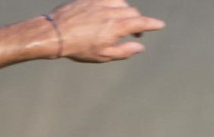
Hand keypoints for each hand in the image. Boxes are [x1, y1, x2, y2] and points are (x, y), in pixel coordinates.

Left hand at [47, 0, 164, 62]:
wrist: (53, 34)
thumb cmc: (76, 48)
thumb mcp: (102, 55)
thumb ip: (123, 51)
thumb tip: (140, 46)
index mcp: (117, 26)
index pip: (142, 22)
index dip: (152, 24)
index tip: (159, 25)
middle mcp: (112, 11)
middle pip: (132, 12)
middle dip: (136, 21)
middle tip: (134, 31)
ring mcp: (101, 2)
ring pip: (121, 3)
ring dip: (124, 12)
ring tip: (119, 22)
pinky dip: (112, 4)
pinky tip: (108, 11)